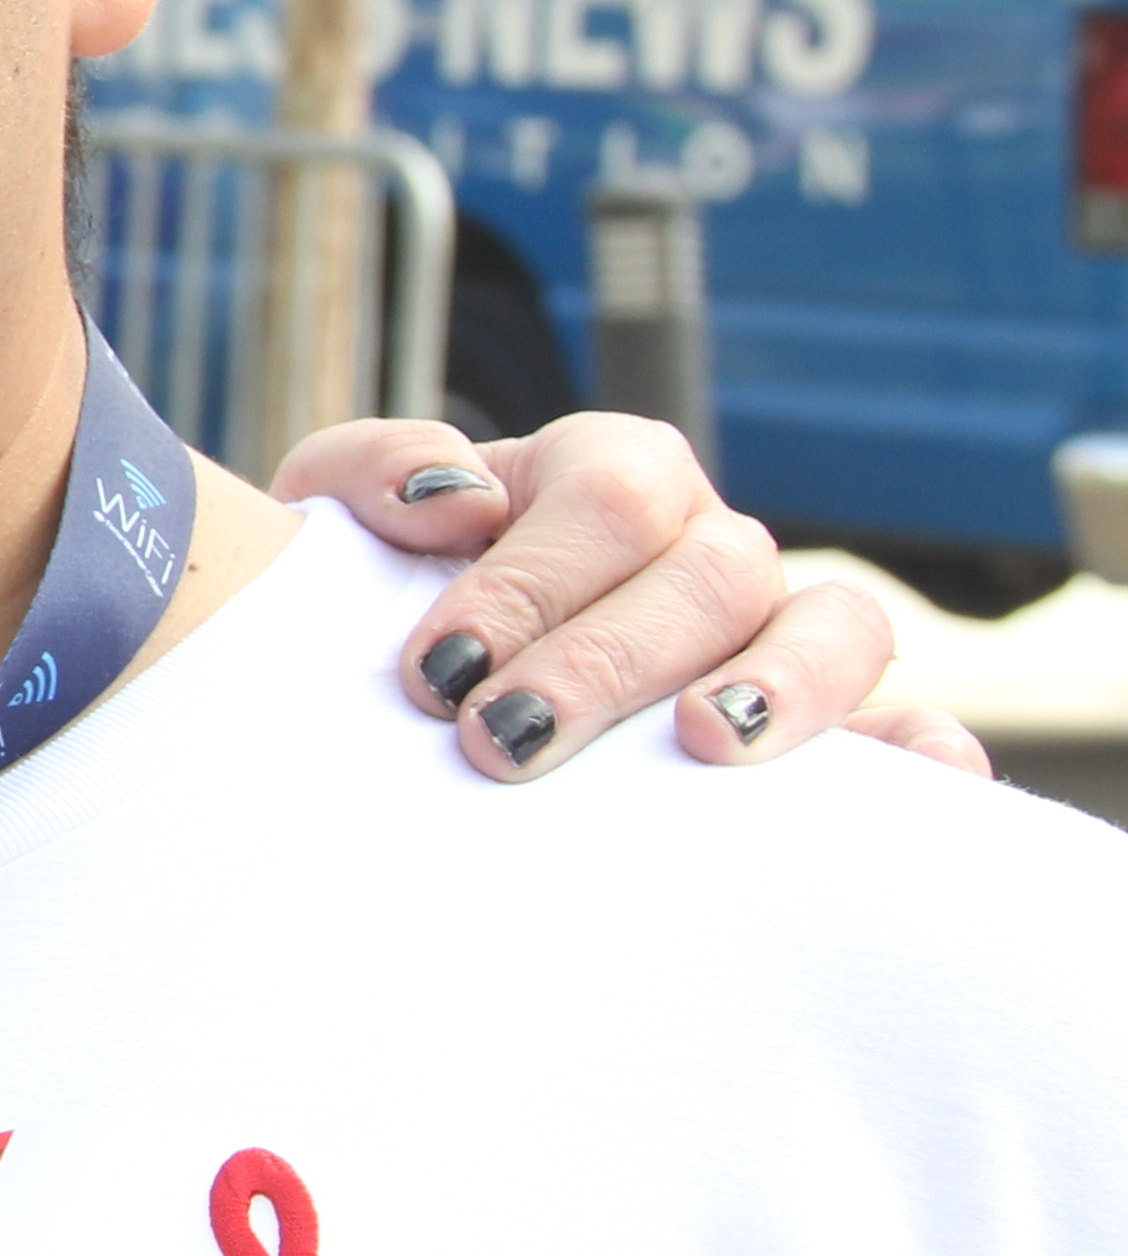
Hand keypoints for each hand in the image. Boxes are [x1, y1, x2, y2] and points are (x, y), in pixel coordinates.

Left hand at [270, 413, 993, 781]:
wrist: (401, 706)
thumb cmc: (378, 604)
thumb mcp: (338, 520)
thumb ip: (368, 473)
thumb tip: (453, 497)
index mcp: (611, 478)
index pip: (609, 499)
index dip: (528, 580)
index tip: (439, 670)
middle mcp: (710, 548)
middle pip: (708, 573)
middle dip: (605, 660)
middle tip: (506, 739)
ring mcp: (780, 639)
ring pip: (835, 626)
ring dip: (776, 687)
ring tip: (700, 747)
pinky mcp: (825, 737)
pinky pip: (909, 730)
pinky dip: (917, 753)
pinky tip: (904, 782)